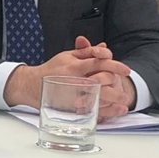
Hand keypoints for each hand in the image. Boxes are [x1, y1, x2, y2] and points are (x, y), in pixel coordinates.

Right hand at [3, 36, 130, 108]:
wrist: (32, 85)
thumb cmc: (51, 69)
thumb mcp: (67, 56)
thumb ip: (86, 51)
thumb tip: (103, 47)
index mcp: (75, 65)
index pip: (99, 63)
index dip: (115, 65)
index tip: (126, 70)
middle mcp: (75, 80)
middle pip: (102, 80)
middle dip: (117, 83)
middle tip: (125, 85)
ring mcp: (74, 95)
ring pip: (100, 97)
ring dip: (115, 98)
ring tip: (123, 99)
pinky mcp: (72, 107)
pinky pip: (93, 110)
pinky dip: (108, 110)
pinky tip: (116, 109)